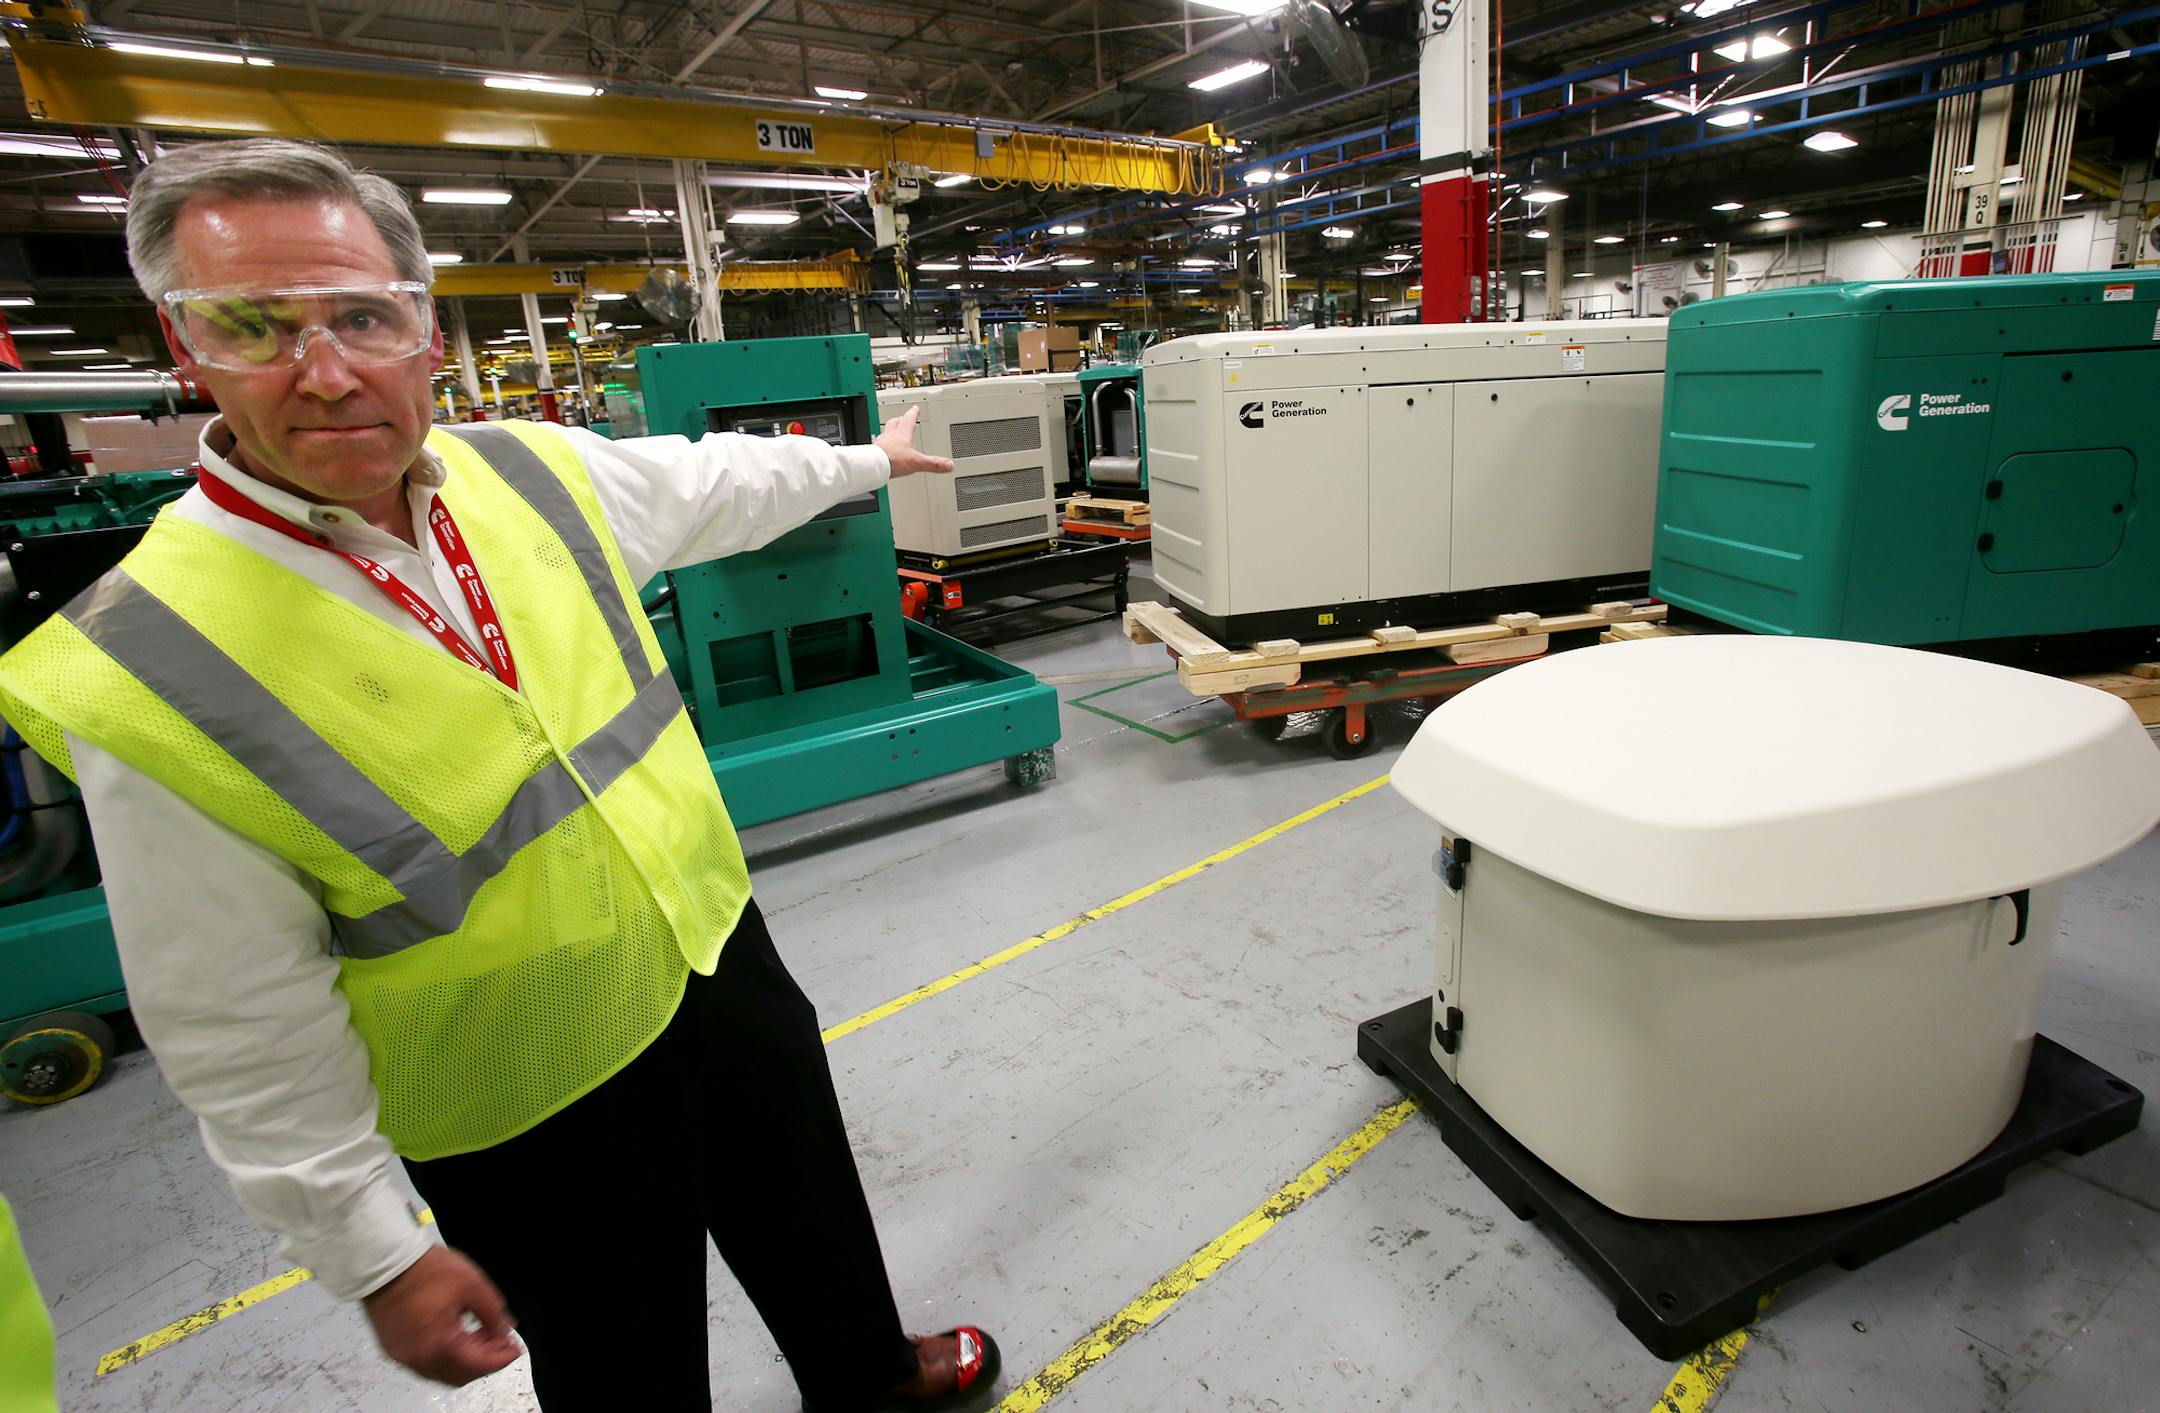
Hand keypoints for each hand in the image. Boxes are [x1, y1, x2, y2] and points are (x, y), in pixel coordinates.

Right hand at [362, 1246, 521, 1386]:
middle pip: (458, 1375)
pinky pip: (424, 1361)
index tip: (516, 1348)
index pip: (477, 1366)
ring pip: (441, 1370)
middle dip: (484, 1361)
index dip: (501, 1358)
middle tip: (500, 1340)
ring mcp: (402, 1355)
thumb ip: (493, 1313)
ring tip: (481, 1334)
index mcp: (437, 1346)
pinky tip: (457, 1333)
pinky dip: (445, 1354)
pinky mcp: (392, 1346)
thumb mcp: (472, 1285)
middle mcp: (416, 1358)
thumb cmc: (425, 1269)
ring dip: (464, 1359)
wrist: (385, 1259)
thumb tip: (505, 1330)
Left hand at [875, 405, 955, 477]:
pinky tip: (883, 451)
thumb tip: (948, 464)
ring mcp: (881, 443)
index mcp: (902, 434)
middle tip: (902, 418)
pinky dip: (882, 444)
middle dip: (900, 419)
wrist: (873, 466)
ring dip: (890, 431)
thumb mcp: (917, 462)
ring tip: (893, 434)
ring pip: (886, 432)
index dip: (913, 413)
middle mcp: (890, 436)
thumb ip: (933, 463)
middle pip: (895, 422)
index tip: (915, 409)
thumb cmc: (891, 459)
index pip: (909, 419)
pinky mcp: (874, 451)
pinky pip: (878, 444)